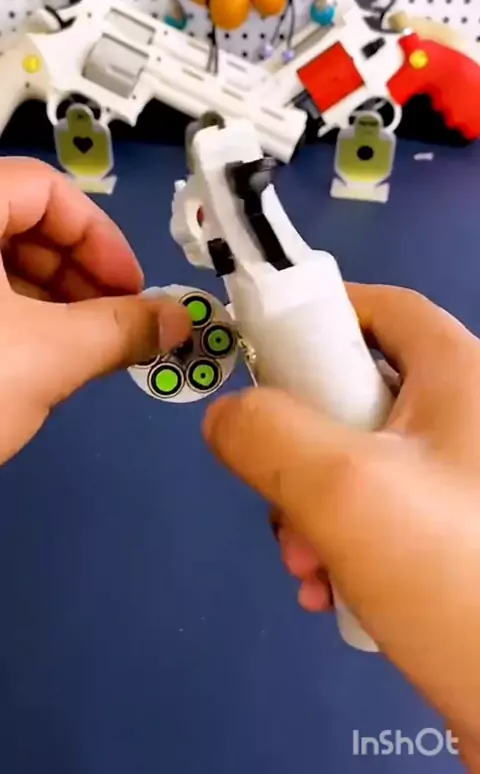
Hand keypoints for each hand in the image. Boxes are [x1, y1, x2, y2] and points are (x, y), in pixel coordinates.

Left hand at [0, 158, 188, 463]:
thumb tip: (177, 319)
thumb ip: (123, 329)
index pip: (43, 187)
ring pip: (0, 262)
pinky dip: (20, 317)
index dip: (98, 235)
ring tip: (87, 345)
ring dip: (55, 298)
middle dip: (81, 272)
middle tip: (116, 319)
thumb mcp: (50, 356)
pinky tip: (46, 355)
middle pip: (22, 222)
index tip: (130, 286)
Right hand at [203, 284, 479, 766]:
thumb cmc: (454, 573)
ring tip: (307, 564)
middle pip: (356, 393)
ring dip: (312, 508)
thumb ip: (267, 433)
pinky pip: (381, 512)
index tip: (260, 354)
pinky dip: (343, 541)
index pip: (381, 308)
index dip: (315, 316)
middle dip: (300, 447)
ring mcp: (462, 480)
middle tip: (280, 496)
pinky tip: (331, 589)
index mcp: (461, 375)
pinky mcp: (455, 532)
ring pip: (359, 462)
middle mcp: (466, 417)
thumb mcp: (344, 487)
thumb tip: (227, 414)